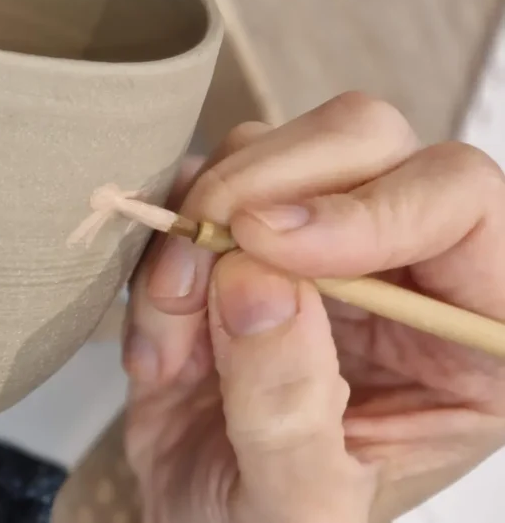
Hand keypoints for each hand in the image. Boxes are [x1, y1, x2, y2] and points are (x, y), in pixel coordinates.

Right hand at [124, 93, 504, 522]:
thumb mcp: (296, 508)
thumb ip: (290, 412)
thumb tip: (255, 286)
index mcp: (468, 337)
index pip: (461, 203)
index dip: (369, 207)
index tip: (266, 248)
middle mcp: (403, 271)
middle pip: (364, 140)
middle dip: (260, 192)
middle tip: (202, 268)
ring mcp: (315, 243)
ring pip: (264, 150)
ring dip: (195, 239)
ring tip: (173, 347)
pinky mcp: (239, 238)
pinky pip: (191, 189)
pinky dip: (157, 256)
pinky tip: (161, 344)